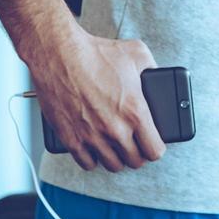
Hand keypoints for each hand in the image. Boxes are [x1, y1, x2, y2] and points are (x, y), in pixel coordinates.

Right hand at [27, 27, 166, 171]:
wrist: (61, 55)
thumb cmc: (97, 53)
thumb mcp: (137, 53)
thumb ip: (153, 68)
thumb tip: (158, 76)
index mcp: (135, 112)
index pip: (154, 150)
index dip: (156, 148)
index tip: (153, 143)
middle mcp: (115, 129)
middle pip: (135, 161)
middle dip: (138, 153)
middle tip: (135, 143)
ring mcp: (92, 137)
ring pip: (112, 165)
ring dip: (116, 157)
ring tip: (116, 146)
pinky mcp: (71, 139)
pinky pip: (87, 163)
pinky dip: (92, 158)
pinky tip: (95, 148)